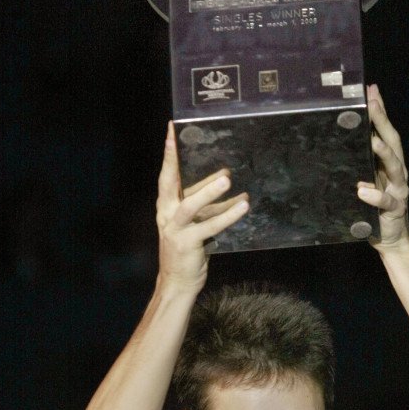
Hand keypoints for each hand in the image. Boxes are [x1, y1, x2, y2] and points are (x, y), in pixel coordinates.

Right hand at [155, 122, 248, 293]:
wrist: (178, 281)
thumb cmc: (188, 247)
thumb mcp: (196, 220)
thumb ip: (209, 202)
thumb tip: (227, 180)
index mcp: (166, 205)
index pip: (166, 174)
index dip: (169, 152)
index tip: (173, 129)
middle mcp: (167, 214)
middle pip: (169, 183)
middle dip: (173, 160)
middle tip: (182, 140)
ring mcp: (175, 229)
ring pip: (191, 206)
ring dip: (209, 191)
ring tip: (227, 179)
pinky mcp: (187, 244)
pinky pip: (209, 227)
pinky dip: (227, 216)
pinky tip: (242, 207)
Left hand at [357, 84, 408, 249]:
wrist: (390, 237)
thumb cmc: (375, 204)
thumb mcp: (369, 177)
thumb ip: (362, 158)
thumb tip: (345, 135)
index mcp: (392, 162)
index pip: (387, 131)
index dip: (381, 111)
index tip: (371, 90)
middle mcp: (399, 172)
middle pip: (393, 142)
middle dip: (383, 122)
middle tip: (372, 104)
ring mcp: (399, 190)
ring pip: (395, 168)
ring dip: (384, 153)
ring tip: (372, 141)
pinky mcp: (393, 210)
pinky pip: (385, 201)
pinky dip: (375, 195)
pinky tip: (363, 190)